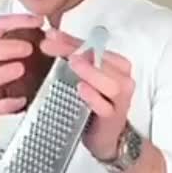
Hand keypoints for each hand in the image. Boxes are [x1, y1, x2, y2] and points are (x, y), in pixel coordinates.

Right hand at [0, 14, 43, 140]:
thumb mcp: (6, 63)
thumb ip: (24, 51)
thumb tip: (53, 37)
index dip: (17, 21)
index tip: (39, 21)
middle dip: (6, 47)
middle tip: (29, 48)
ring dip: (2, 72)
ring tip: (21, 69)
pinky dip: (5, 104)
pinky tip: (21, 101)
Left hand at [40, 29, 134, 161]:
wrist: (105, 137)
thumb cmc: (94, 103)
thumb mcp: (81, 76)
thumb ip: (70, 56)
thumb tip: (50, 35)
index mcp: (116, 64)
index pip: (93, 46)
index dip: (70, 40)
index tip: (49, 35)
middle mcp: (122, 78)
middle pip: (101, 60)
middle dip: (75, 51)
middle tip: (52, 46)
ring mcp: (121, 99)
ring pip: (111, 83)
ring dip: (91, 72)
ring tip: (72, 62)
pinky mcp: (114, 118)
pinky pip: (106, 106)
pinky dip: (94, 97)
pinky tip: (81, 89)